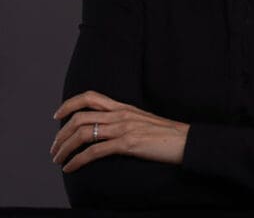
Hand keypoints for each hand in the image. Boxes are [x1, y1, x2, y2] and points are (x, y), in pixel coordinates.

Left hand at [50, 91, 188, 172]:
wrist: (187, 141)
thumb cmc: (168, 135)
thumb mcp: (144, 122)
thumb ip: (125, 122)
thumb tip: (108, 132)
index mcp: (124, 107)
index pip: (90, 97)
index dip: (69, 104)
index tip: (57, 116)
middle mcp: (121, 114)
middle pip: (79, 117)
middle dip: (60, 134)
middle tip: (54, 148)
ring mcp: (124, 128)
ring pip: (82, 134)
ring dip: (64, 148)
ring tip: (58, 159)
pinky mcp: (128, 144)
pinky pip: (94, 151)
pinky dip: (77, 160)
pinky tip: (70, 168)